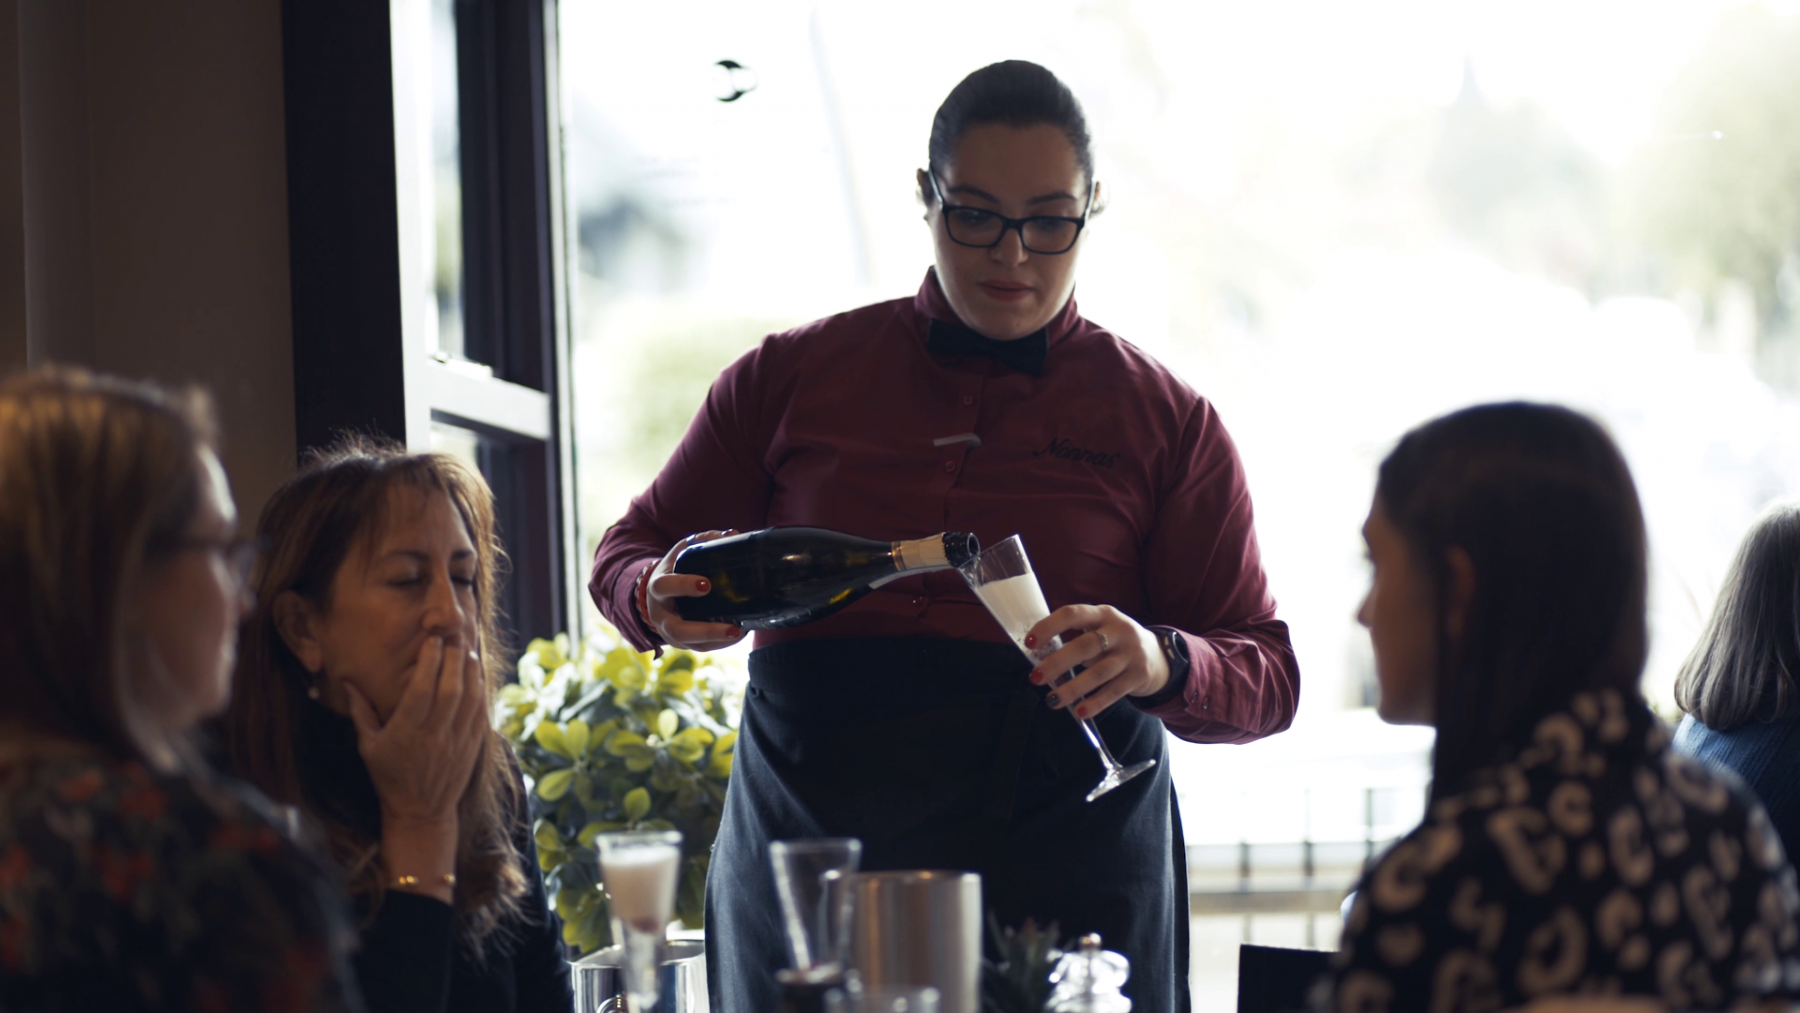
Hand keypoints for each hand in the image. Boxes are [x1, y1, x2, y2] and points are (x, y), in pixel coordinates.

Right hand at [345, 636, 486, 899]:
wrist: (420, 812)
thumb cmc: (389, 776)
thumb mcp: (367, 746)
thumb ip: (360, 711)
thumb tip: (347, 681)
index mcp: (406, 733)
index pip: (421, 691)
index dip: (429, 663)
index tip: (432, 641)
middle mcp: (434, 736)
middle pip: (450, 690)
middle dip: (454, 660)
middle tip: (454, 635)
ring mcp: (456, 742)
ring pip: (470, 700)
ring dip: (471, 672)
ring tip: (468, 649)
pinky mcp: (473, 747)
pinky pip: (481, 714)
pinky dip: (482, 691)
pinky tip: (479, 675)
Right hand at [640, 530, 748, 650]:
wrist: (656, 595)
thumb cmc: (674, 569)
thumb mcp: (680, 552)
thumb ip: (702, 540)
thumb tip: (732, 534)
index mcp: (658, 588)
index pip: (665, 587)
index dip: (684, 586)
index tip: (706, 584)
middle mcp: (661, 615)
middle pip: (679, 630)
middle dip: (706, 631)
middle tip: (733, 627)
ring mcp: (670, 633)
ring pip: (692, 644)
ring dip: (718, 641)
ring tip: (741, 632)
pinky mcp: (682, 643)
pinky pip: (701, 647)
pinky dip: (720, 643)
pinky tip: (739, 633)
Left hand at [1023, 605, 1170, 719]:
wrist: (1159, 656)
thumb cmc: (1115, 642)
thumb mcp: (1101, 628)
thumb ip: (1077, 635)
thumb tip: (1040, 655)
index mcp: (1103, 614)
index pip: (1073, 614)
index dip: (1049, 627)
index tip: (1030, 642)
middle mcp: (1119, 631)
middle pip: (1085, 646)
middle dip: (1057, 663)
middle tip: (1035, 677)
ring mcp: (1131, 654)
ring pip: (1099, 672)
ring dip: (1073, 688)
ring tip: (1052, 700)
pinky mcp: (1139, 676)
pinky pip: (1114, 691)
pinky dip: (1095, 703)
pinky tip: (1079, 711)